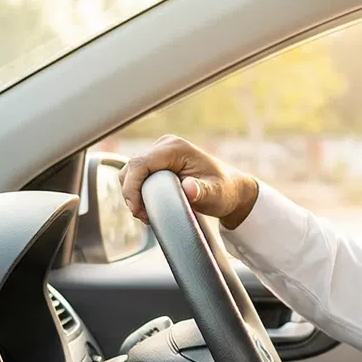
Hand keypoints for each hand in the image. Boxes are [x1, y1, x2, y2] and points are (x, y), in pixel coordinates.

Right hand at [121, 134, 260, 228]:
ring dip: (133, 194)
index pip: (140, 163)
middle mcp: (164, 146)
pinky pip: (137, 177)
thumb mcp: (216, 194)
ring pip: (130, 173)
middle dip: (131, 193)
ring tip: (148, 214)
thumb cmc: (225, 191)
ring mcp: (159, 153)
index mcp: (175, 148)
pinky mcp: (157, 163)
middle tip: (144, 216)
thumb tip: (188, 188)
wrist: (231, 189)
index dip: (132, 187)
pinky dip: (138, 192)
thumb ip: (203, 191)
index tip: (137, 209)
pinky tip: (149, 207)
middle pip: (131, 168)